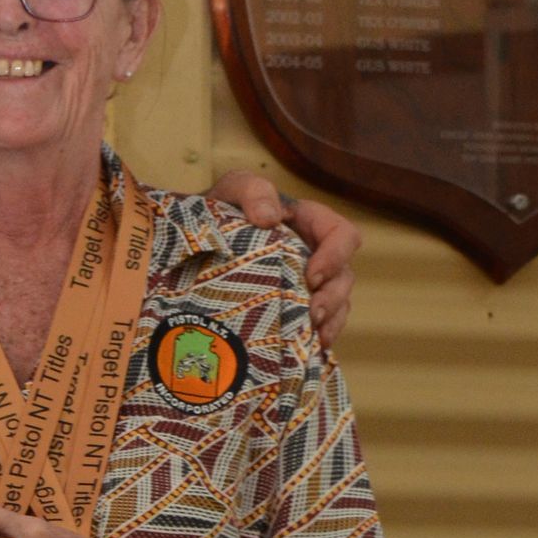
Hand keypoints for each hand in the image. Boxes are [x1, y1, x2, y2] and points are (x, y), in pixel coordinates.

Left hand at [207, 169, 361, 344]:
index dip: (336, 256)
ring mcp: (306, 284)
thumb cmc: (222, 209)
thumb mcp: (234, 189)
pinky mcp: (292, 307)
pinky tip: (310, 348)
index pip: (343, 236)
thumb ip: (252, 190)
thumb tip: (270, 218)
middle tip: (312, 313)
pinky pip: (318, 325)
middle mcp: (315, 255)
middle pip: (344, 277)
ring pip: (336, 304)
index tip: (312, 275)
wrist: (193, 242)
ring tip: (311, 332)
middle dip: (333, 297)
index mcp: (310, 224)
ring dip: (330, 320)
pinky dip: (318, 337)